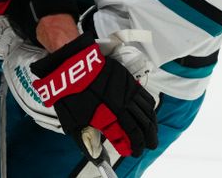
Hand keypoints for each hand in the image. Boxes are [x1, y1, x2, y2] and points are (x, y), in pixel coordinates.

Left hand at [30, 33, 157, 158]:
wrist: (72, 66)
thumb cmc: (70, 93)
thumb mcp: (74, 121)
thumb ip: (86, 139)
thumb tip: (94, 155)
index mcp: (110, 118)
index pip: (129, 137)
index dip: (133, 147)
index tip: (132, 152)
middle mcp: (122, 106)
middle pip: (142, 127)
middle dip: (147, 140)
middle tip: (146, 147)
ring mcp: (127, 93)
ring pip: (147, 113)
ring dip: (151, 126)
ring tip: (152, 134)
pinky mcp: (129, 81)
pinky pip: (145, 98)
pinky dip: (150, 109)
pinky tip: (149, 114)